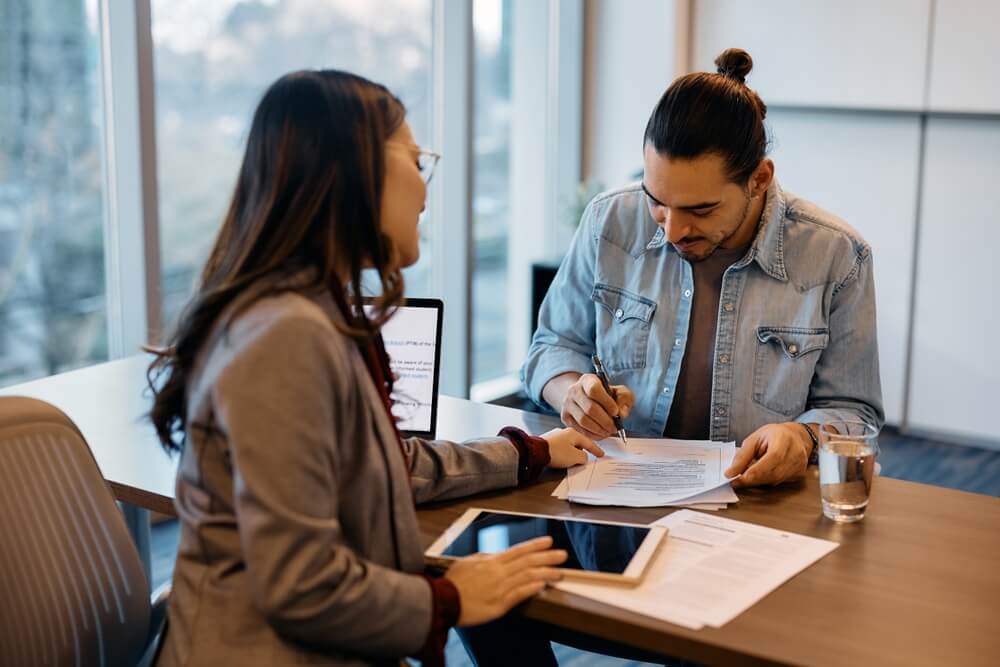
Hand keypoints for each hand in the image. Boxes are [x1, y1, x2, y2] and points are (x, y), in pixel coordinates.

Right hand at [445, 536, 566, 625]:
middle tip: (563, 555)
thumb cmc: (453, 583)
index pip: (518, 550)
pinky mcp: (499, 604)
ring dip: (545, 573)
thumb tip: (495, 556)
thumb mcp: (467, 563)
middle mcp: (498, 572)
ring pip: (527, 577)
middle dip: (547, 557)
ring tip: (559, 572)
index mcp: (491, 562)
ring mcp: (500, 588)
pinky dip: (531, 589)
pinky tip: (542, 585)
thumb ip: (483, 559)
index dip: (535, 545)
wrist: (442, 601)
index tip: (548, 541)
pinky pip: (518, 595)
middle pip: (527, 562)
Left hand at [541, 427, 604, 467]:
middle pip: (578, 443)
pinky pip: (559, 448)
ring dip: (571, 454)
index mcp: (573, 433)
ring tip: (570, 462)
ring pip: (568, 446)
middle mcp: (564, 432)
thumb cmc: (556, 453)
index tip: (601, 454)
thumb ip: (584, 457)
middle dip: (581, 452)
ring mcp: (555, 436)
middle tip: (584, 460)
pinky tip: (560, 460)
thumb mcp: (575, 457)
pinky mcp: (547, 442)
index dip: (596, 449)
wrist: (536, 452)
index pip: (588, 442)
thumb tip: (583, 457)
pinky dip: (563, 454)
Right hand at [560, 374, 634, 439]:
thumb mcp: (619, 391)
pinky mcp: (565, 417)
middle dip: (605, 421)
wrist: (586, 398)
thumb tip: (620, 412)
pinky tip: (600, 433)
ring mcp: (567, 404)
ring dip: (599, 429)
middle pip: (589, 408)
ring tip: (609, 431)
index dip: (606, 403)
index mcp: (587, 380)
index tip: (615, 412)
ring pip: (583, 421)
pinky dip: (592, 435)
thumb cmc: (606, 395)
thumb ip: (624, 398)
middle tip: (615, 427)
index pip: (594, 390)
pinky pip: (579, 429)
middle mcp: (574, 390)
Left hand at [725, 422, 810, 487]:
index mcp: (784, 438)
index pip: (773, 457)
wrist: (795, 437)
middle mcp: (796, 452)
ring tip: (747, 475)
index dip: (757, 469)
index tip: (740, 477)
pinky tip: (762, 473)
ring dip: (758, 480)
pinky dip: (767, 480)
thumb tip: (730, 473)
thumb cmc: (773, 436)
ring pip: (775, 480)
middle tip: (736, 481)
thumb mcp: (754, 439)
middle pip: (774, 472)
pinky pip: (779, 482)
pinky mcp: (799, 474)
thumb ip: (742, 456)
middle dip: (753, 478)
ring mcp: (800, 464)